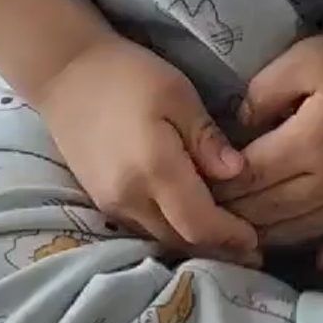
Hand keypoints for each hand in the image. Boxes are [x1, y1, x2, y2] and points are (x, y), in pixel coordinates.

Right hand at [37, 34, 259, 262]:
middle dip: (218, 247)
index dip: (230, 236)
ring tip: (224, 237)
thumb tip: (239, 173)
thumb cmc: (128, 74)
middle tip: (250, 248)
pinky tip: (188, 219)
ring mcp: (113, 204)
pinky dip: (171, 230)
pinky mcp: (103, 201)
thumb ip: (207, 138)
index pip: (199, 223)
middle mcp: (131, 198)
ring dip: (194, 242)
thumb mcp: (177, 93)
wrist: (66, 73)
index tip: (256, 240)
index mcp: (155, 170)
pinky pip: (145, 228)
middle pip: (182, 240)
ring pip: (162, 239)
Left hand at [216, 23, 322, 270]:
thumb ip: (262, 94)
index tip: (199, 188)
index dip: (222, 186)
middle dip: (239, 215)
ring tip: (246, 237)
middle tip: (213, 217)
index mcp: (309, 143)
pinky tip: (319, 261)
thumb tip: (237, 130)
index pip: (253, 178)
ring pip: (309, 232)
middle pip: (275, 211)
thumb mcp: (302, 58)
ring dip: (274, 238)